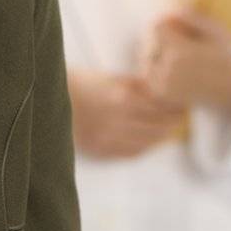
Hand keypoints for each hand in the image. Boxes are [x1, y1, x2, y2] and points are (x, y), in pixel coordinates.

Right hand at [68, 68, 185, 158]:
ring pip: (148, 142)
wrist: (46, 102)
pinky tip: (150, 142)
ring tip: (171, 129)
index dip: (176, 106)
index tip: (185, 103)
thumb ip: (135, 86)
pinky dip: (145, 148)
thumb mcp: (108, 78)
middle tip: (182, 117)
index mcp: (123, 98)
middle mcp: (120, 120)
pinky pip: (131, 153)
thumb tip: (159, 89)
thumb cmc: (77, 84)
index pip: (162, 106)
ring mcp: (110, 138)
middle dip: (174, 121)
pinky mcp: (101, 150)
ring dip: (163, 136)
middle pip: (159, 125)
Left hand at [139, 8, 230, 112]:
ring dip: (156, 60)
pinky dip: (157, 75)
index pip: (155, 29)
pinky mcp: (167, 97)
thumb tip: (172, 12)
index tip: (176, 29)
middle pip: (148, 47)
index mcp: (180, 51)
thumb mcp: (215, 31)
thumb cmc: (229, 58)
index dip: (165, 25)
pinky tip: (176, 72)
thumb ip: (192, 18)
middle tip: (177, 44)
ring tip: (176, 59)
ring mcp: (166, 86)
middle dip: (159, 43)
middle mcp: (169, 70)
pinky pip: (151, 81)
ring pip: (147, 66)